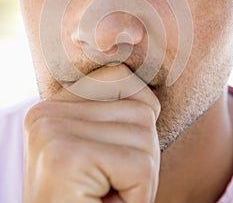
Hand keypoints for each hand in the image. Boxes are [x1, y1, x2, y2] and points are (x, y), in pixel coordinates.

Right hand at [23, 64, 160, 202]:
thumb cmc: (89, 198)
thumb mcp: (101, 149)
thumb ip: (116, 116)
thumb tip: (152, 100)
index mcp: (53, 108)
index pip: (121, 81)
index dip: (137, 122)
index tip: (114, 156)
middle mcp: (47, 113)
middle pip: (140, 112)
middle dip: (142, 155)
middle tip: (112, 183)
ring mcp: (53, 131)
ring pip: (145, 136)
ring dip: (142, 175)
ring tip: (108, 193)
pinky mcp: (66, 157)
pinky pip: (140, 166)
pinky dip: (139, 193)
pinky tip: (106, 202)